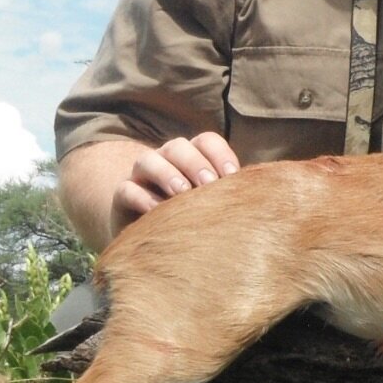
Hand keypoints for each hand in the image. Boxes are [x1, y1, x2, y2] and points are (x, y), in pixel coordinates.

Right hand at [111, 132, 240, 232]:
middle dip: (195, 163)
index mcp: (193, 158)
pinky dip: (141, 197)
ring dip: (167, 174)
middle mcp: (166, 160)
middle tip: (209, 185)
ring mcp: (142, 176)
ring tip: (182, 193)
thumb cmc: (193, 219)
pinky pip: (127, 189)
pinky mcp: (122, 196)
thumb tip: (259, 198)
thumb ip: (228, 196)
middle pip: (178, 146)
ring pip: (148, 160)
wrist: (153, 240)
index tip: (233, 176)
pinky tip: (156, 212)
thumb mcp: (212, 205)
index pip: (206, 141)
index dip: (220, 154)